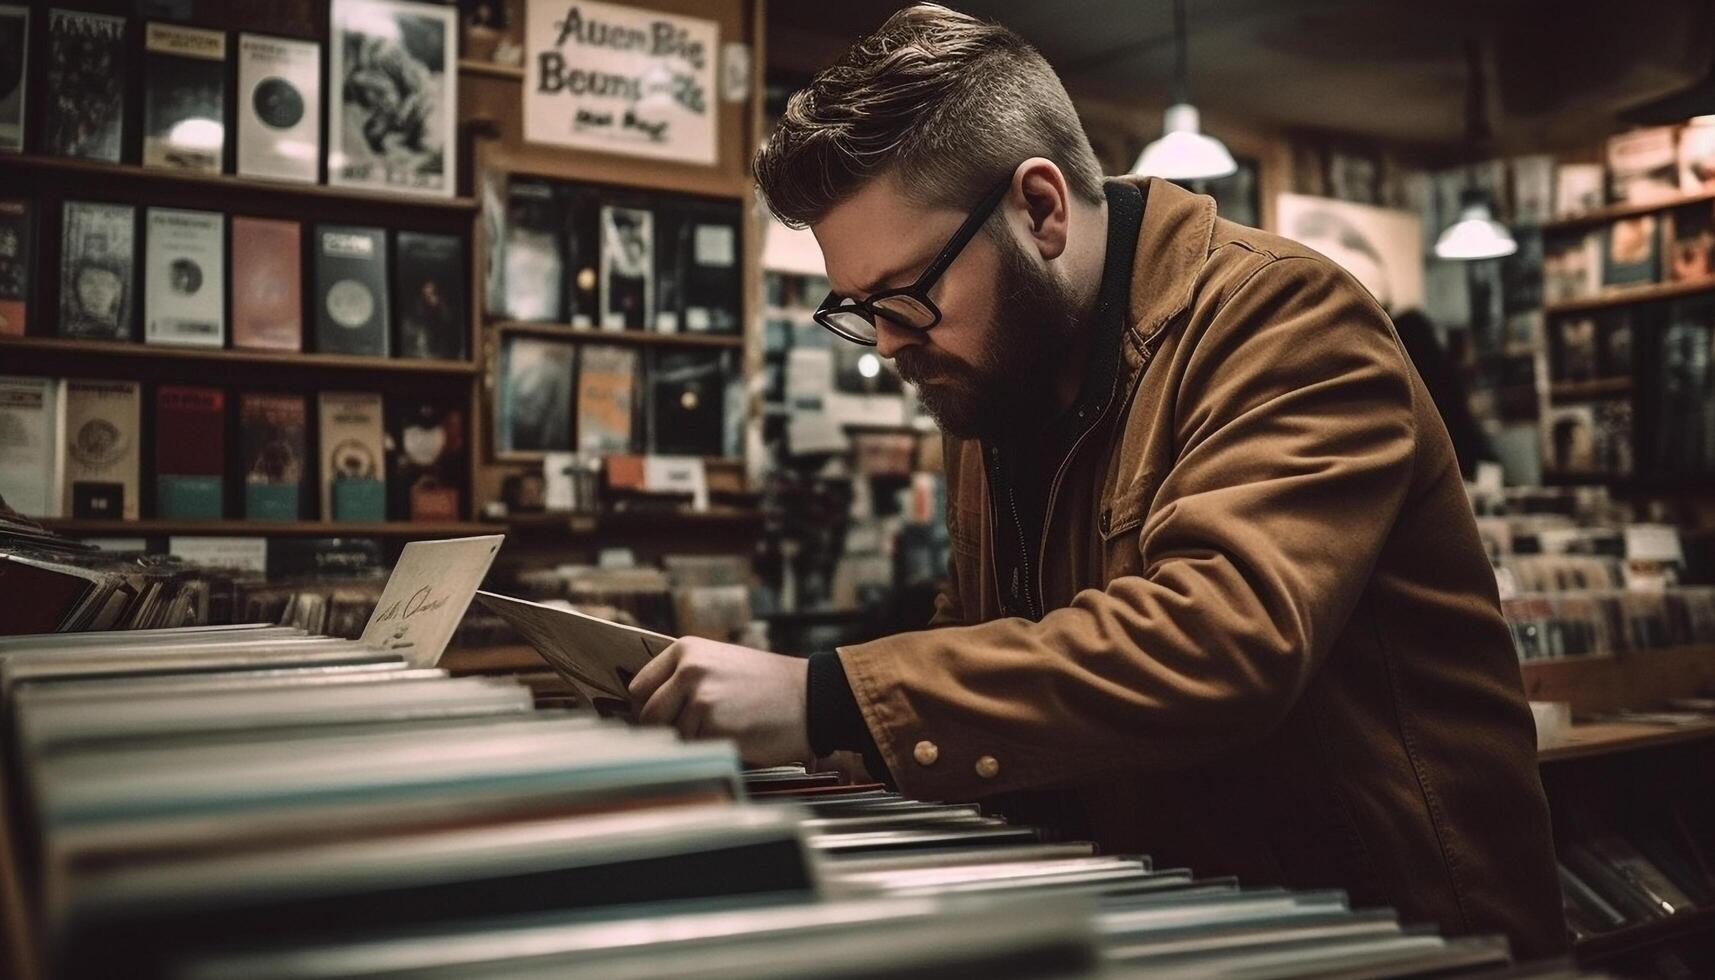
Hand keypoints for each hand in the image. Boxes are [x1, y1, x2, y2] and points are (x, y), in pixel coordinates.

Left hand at [628, 636, 811, 766]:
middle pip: (647, 715)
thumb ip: (683, 678)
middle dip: (665, 730)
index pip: (639, 687)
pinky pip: (693, 748)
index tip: (660, 720)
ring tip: (724, 729)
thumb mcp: (720, 665)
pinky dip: (708, 750)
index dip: (648, 708)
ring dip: (691, 742)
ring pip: (670, 736)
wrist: (811, 698)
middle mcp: (689, 669)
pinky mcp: (713, 724)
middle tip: (694, 732)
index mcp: (686, 650)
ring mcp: (699, 696)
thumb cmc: (769, 687)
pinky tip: (733, 737)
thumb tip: (646, 708)